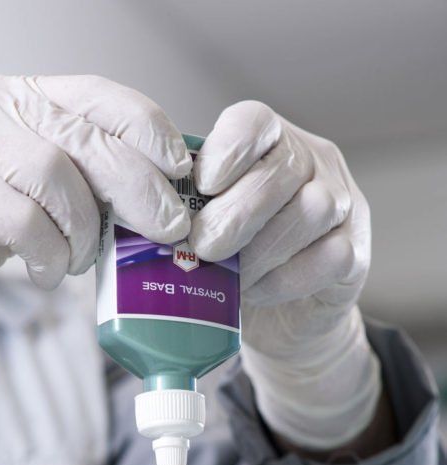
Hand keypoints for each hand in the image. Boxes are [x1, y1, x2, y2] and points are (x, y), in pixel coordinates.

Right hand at [0, 74, 190, 344]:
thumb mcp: (2, 195)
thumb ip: (59, 190)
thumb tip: (134, 214)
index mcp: (7, 100)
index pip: (97, 96)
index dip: (149, 132)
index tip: (180, 176)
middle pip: (91, 134)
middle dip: (144, 188)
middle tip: (167, 230)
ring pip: (62, 175)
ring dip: (86, 231)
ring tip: (78, 263)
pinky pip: (23, 217)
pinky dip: (48, 254)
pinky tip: (44, 274)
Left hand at [189, 101, 379, 449]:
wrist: (278, 318)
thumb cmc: (231, 262)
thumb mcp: (202, 225)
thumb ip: (181, 209)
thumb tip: (131, 212)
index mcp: (270, 143)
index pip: (255, 122)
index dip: (228, 151)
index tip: (202, 187)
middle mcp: (314, 163)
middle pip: (283, 169)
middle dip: (235, 213)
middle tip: (202, 248)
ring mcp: (342, 205)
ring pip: (311, 211)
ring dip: (260, 250)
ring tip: (229, 278)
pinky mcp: (355, 253)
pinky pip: (327, 258)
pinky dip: (285, 279)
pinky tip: (257, 292)